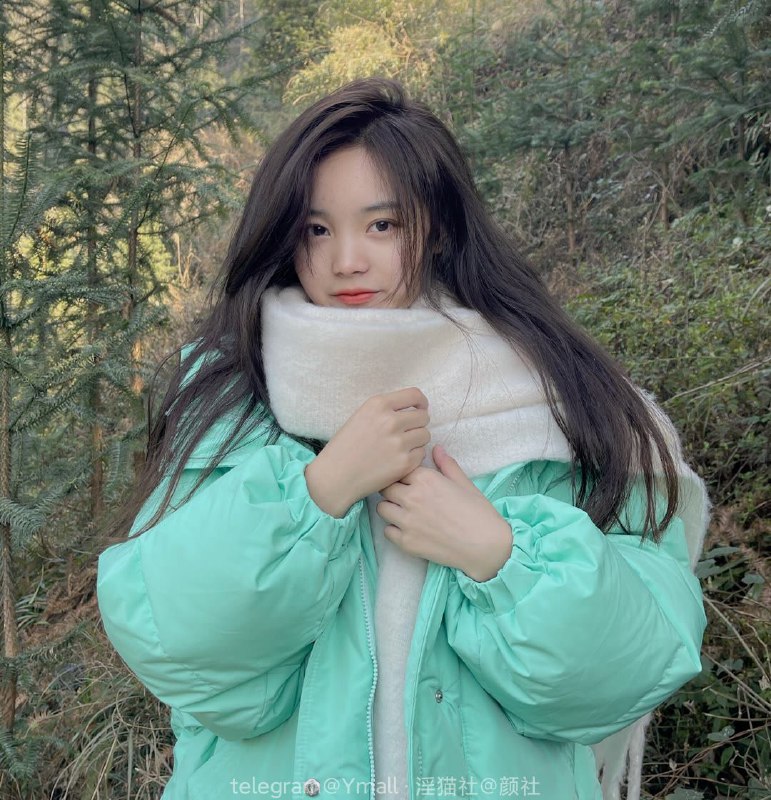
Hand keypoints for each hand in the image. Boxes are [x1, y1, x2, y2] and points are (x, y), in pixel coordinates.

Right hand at [305, 387, 430, 516]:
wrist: (336, 476)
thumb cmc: (345, 446)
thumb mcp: (361, 416)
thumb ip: (386, 410)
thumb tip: (413, 409)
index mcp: (378, 405)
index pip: (415, 395)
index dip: (421, 403)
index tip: (420, 409)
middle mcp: (391, 421)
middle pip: (423, 416)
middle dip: (418, 424)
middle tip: (407, 432)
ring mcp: (399, 442)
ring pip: (425, 435)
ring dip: (417, 440)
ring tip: (401, 447)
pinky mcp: (404, 462)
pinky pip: (421, 453)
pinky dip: (414, 457)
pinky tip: (398, 459)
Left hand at [377, 444, 512, 581]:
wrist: (485, 546)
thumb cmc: (478, 512)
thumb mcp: (464, 483)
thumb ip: (446, 464)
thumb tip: (436, 449)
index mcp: (426, 479)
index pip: (400, 469)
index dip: (404, 474)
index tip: (410, 480)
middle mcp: (412, 497)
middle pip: (386, 487)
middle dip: (392, 489)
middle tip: (403, 495)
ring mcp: (406, 520)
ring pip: (381, 508)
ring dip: (390, 507)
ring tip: (403, 512)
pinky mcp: (406, 542)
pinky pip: (387, 531)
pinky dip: (394, 529)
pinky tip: (407, 529)